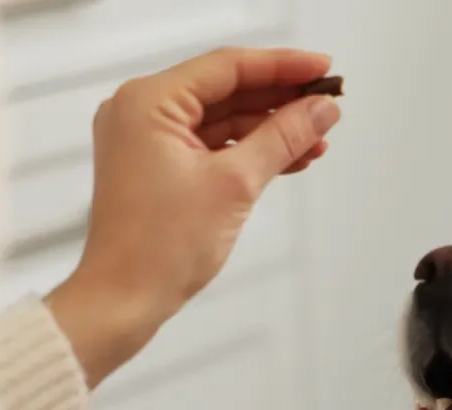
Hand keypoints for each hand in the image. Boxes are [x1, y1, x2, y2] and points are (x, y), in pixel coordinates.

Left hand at [46, 47, 340, 387]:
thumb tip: (319, 110)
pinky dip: (250, 151)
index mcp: (148, 102)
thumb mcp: (235, 184)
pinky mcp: (159, 168)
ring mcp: (148, 141)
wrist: (125, 300)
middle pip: (227, 90)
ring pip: (224, 119)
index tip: (322, 70)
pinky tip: (291, 157)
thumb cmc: (156, 248)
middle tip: (326, 104)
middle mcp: (141, 113)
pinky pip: (214, 146)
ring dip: (271, 129)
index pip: (229, 67)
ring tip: (317, 137)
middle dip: (280, 99)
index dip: (283, 67)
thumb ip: (282, 138)